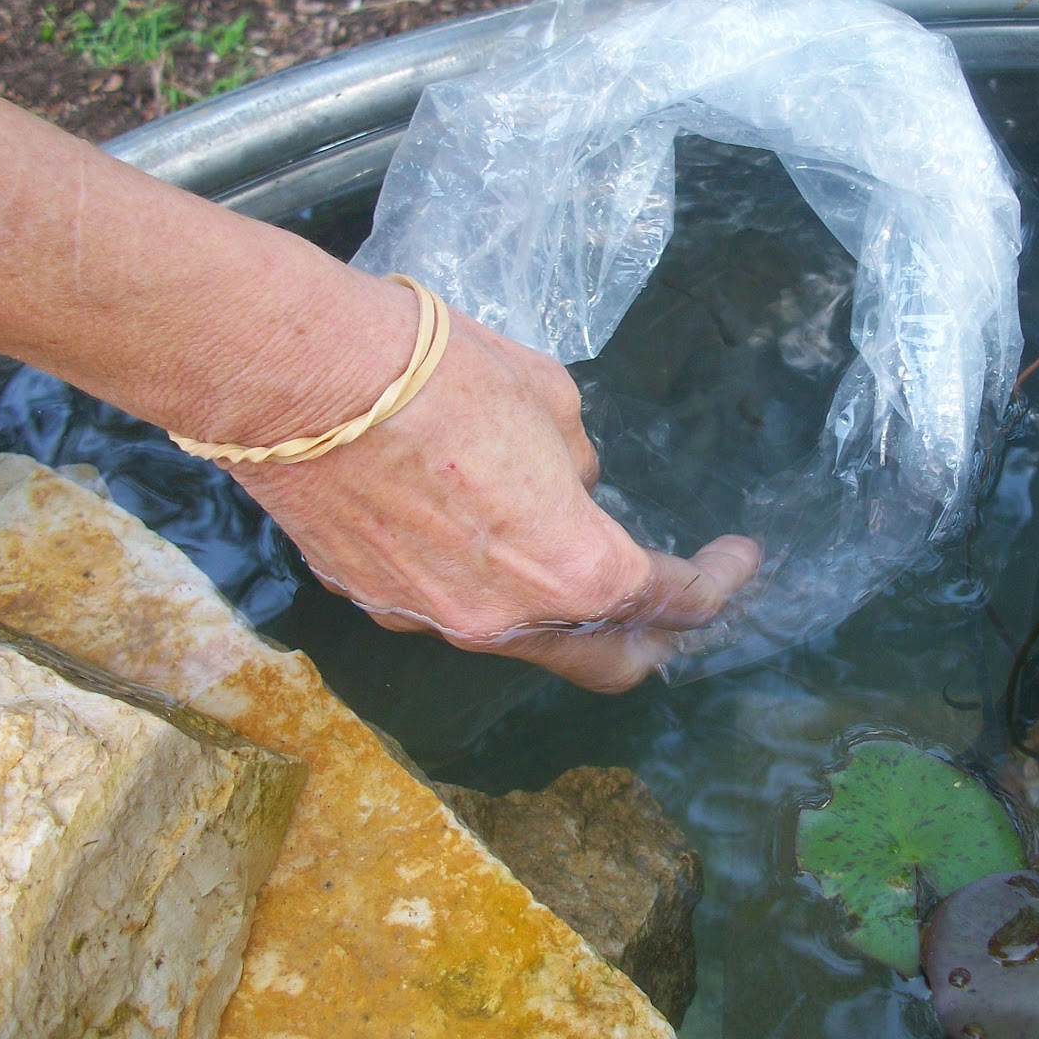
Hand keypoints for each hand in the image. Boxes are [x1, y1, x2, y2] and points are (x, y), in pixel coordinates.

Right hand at [230, 297, 759, 692]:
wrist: (299, 378)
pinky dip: (482, 585)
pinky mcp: (374, 603)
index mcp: (574, 571)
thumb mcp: (552, 401)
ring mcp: (434, 624)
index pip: (672, 602)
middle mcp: (507, 623)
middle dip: (656, 639)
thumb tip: (569, 489)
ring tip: (567, 547)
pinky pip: (451, 608)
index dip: (718, 582)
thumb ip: (577, 466)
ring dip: (562, 609)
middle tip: (678, 597)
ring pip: (524, 640)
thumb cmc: (441, 374)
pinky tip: (470, 527)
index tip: (739, 558)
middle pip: (607, 664)